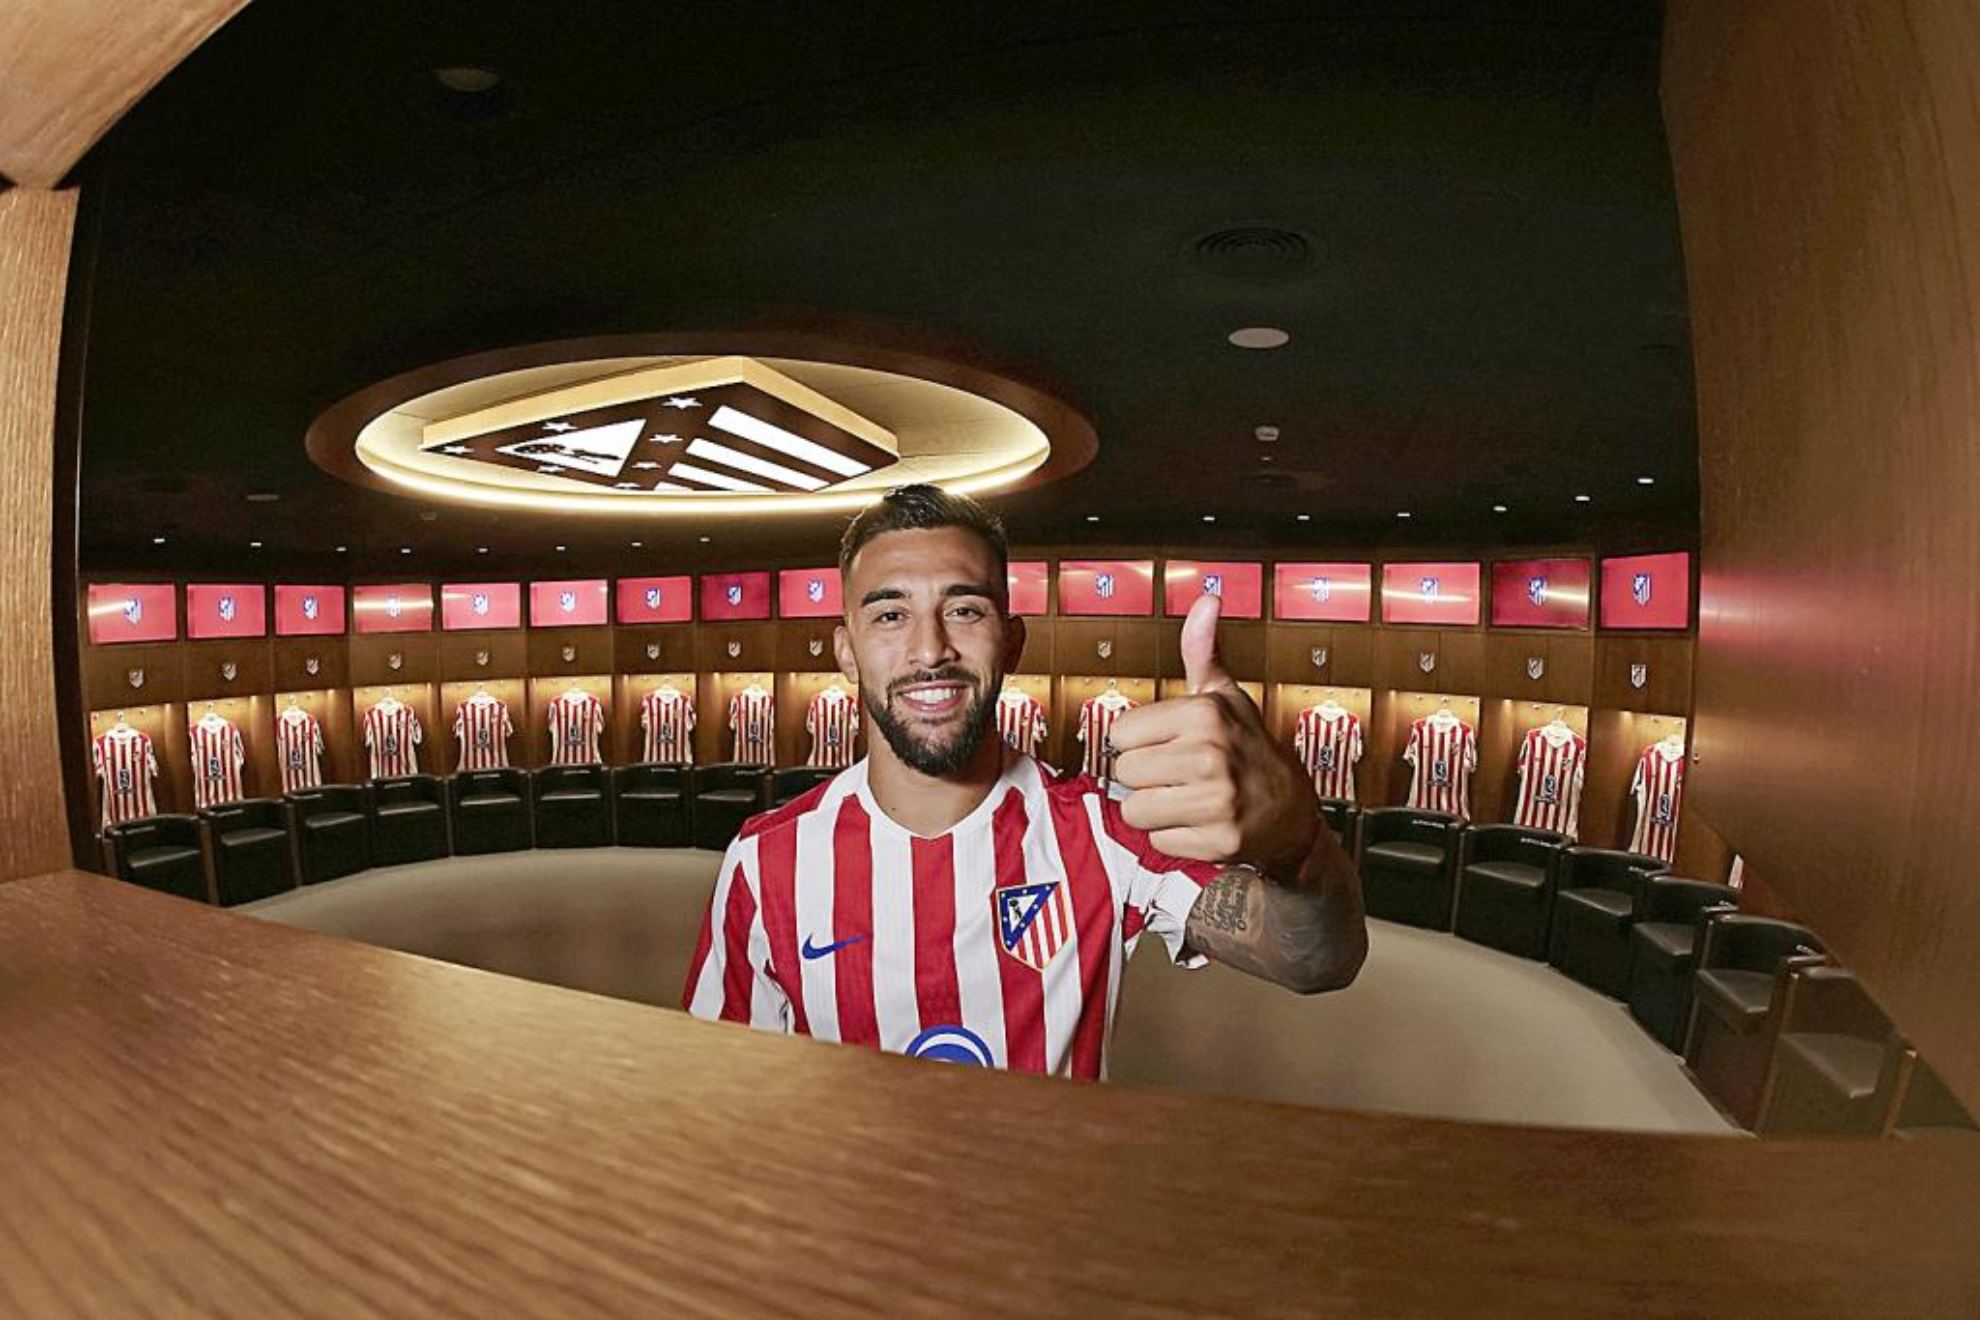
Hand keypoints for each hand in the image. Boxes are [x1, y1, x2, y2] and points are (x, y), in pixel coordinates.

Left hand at [1107, 594, 1319, 874]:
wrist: (1292, 811)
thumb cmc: (1248, 748)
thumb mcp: (1225, 696)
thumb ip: (1202, 651)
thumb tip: (1207, 598)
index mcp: (1204, 714)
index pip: (1121, 734)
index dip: (1139, 742)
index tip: (1168, 743)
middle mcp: (1210, 755)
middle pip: (1124, 773)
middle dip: (1145, 777)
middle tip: (1179, 774)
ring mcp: (1216, 801)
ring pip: (1135, 811)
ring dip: (1154, 810)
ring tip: (1187, 798)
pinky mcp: (1218, 841)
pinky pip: (1157, 842)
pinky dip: (1173, 837)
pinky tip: (1200, 823)